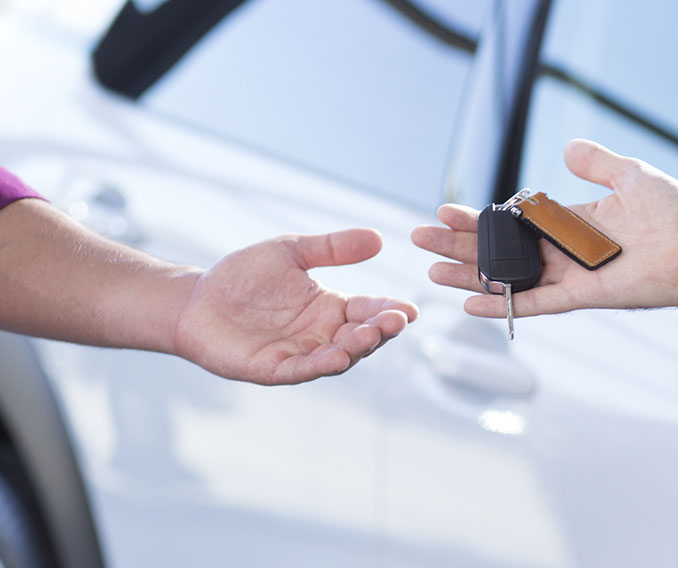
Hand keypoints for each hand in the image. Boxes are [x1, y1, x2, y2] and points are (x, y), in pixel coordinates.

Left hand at [173, 229, 417, 384]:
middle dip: (381, 330)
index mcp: (330, 308)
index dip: (390, 311)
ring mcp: (299, 354)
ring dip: (357, 348)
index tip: (410, 309)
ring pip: (339, 356)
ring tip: (371, 335)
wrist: (194, 299)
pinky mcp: (273, 368)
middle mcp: (321, 335)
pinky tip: (337, 357)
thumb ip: (333, 248)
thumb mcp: (292, 251)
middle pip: (361, 337)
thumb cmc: (241, 276)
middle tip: (396, 321)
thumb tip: (378, 239)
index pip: (369, 310)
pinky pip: (302, 370)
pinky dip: (321, 365)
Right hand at [411, 139, 677, 317]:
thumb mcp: (631, 175)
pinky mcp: (583, 296)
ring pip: (508, 278)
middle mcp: (566, 253)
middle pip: (501, 250)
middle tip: (420, 239)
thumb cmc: (677, 214)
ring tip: (431, 269)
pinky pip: (535, 302)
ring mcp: (571, 276)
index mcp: (573, 225)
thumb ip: (597, 163)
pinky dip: (503, 304)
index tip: (445, 210)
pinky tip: (469, 301)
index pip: (513, 223)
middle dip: (460, 245)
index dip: (479, 219)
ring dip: (469, 274)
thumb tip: (567, 148)